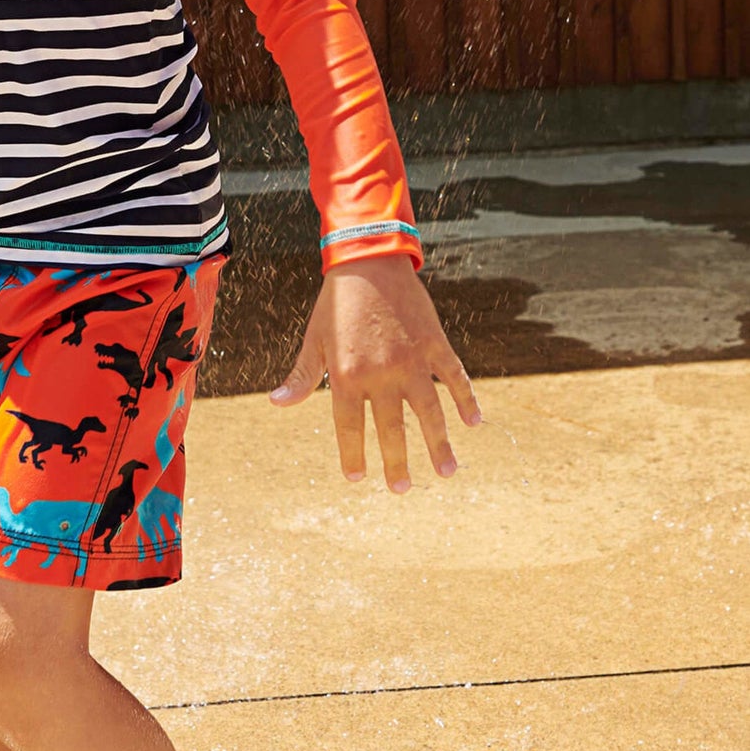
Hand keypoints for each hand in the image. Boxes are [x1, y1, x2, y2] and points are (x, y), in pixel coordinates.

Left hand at [270, 254, 479, 491]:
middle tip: (400, 489)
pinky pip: (454, 377)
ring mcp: (412, 360)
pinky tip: (473, 423)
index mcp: (346, 374)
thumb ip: (301, 377)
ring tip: (447, 472)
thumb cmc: (336, 304)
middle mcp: (381, 373)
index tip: (356, 477)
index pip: (349, 426)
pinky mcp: (434, 344)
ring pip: (429, 412)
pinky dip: (466, 399)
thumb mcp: (314, 340)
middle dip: (396, 463)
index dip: (352, 453)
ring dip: (439, 444)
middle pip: (391, 429)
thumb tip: (276, 404)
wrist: (368, 261)